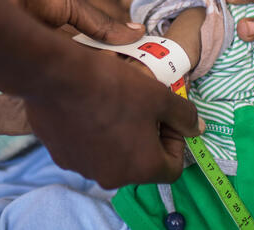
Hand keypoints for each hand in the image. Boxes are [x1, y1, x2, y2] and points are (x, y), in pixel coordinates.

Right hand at [24, 50, 202, 187]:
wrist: (57, 75)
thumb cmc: (113, 87)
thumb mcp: (159, 95)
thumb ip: (184, 115)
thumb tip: (197, 128)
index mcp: (141, 168)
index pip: (172, 167)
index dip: (175, 140)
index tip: (166, 116)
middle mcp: (111, 177)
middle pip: (139, 161)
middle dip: (145, 135)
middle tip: (140, 105)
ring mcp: (82, 167)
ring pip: (110, 154)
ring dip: (117, 133)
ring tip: (112, 103)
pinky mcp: (60, 154)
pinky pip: (84, 147)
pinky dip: (91, 131)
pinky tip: (87, 106)